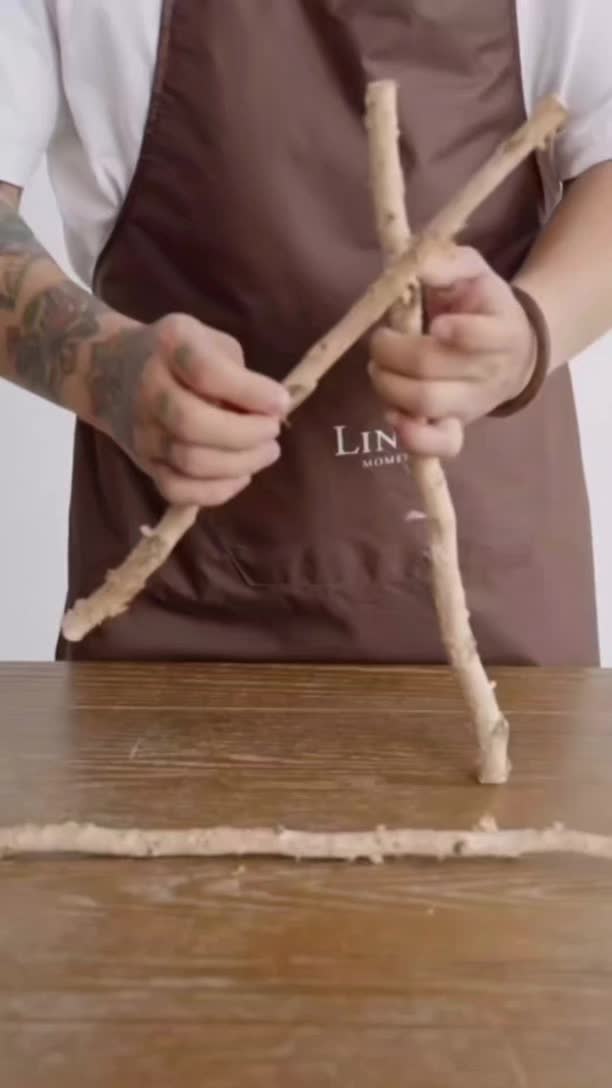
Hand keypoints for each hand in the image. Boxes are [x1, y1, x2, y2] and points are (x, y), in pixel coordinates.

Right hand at [88, 313, 289, 505]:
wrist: (110, 370)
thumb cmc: (178, 355)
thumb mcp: (209, 341)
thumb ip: (237, 371)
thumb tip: (270, 413)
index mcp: (170, 345)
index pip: (208, 372)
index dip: (251, 392)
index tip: (281, 402)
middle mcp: (149, 388)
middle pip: (193, 423)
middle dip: (246, 434)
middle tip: (272, 432)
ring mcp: (142, 430)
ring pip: (190, 462)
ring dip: (240, 464)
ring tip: (265, 452)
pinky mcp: (143, 463)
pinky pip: (178, 491)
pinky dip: (216, 491)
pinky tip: (240, 476)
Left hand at [368, 245, 536, 457]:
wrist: (514, 351)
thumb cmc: (483, 305)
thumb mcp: (475, 272)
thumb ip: (448, 261)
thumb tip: (417, 265)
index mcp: (502, 329)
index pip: (485, 337)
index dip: (460, 333)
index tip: (435, 324)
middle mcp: (490, 371)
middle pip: (435, 371)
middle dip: (394, 353)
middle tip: (380, 339)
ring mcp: (473, 403)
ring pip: (427, 403)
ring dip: (389, 385)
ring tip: (380, 367)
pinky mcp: (459, 425)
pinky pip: (440, 446)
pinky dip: (412, 438)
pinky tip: (393, 415)